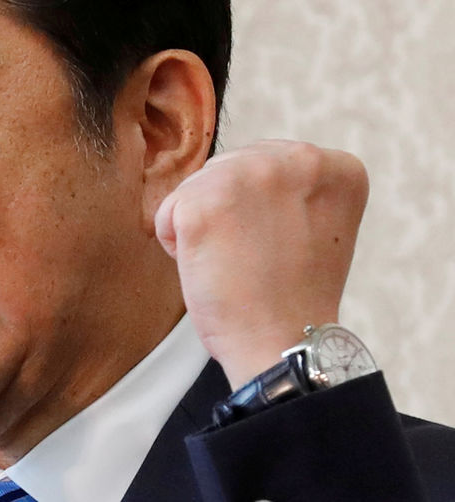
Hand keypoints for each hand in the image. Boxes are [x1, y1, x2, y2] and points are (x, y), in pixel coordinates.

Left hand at [155, 140, 368, 388]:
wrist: (282, 344)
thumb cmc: (293, 294)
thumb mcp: (315, 222)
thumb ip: (289, 187)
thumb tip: (236, 167)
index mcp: (333, 167)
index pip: (266, 161)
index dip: (259, 206)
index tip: (279, 241)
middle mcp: (295, 160)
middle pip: (228, 167)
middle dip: (227, 211)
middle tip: (254, 256)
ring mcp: (248, 177)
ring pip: (197, 186)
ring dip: (202, 225)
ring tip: (235, 262)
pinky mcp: (203, 202)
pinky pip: (169, 211)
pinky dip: (176, 242)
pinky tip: (209, 267)